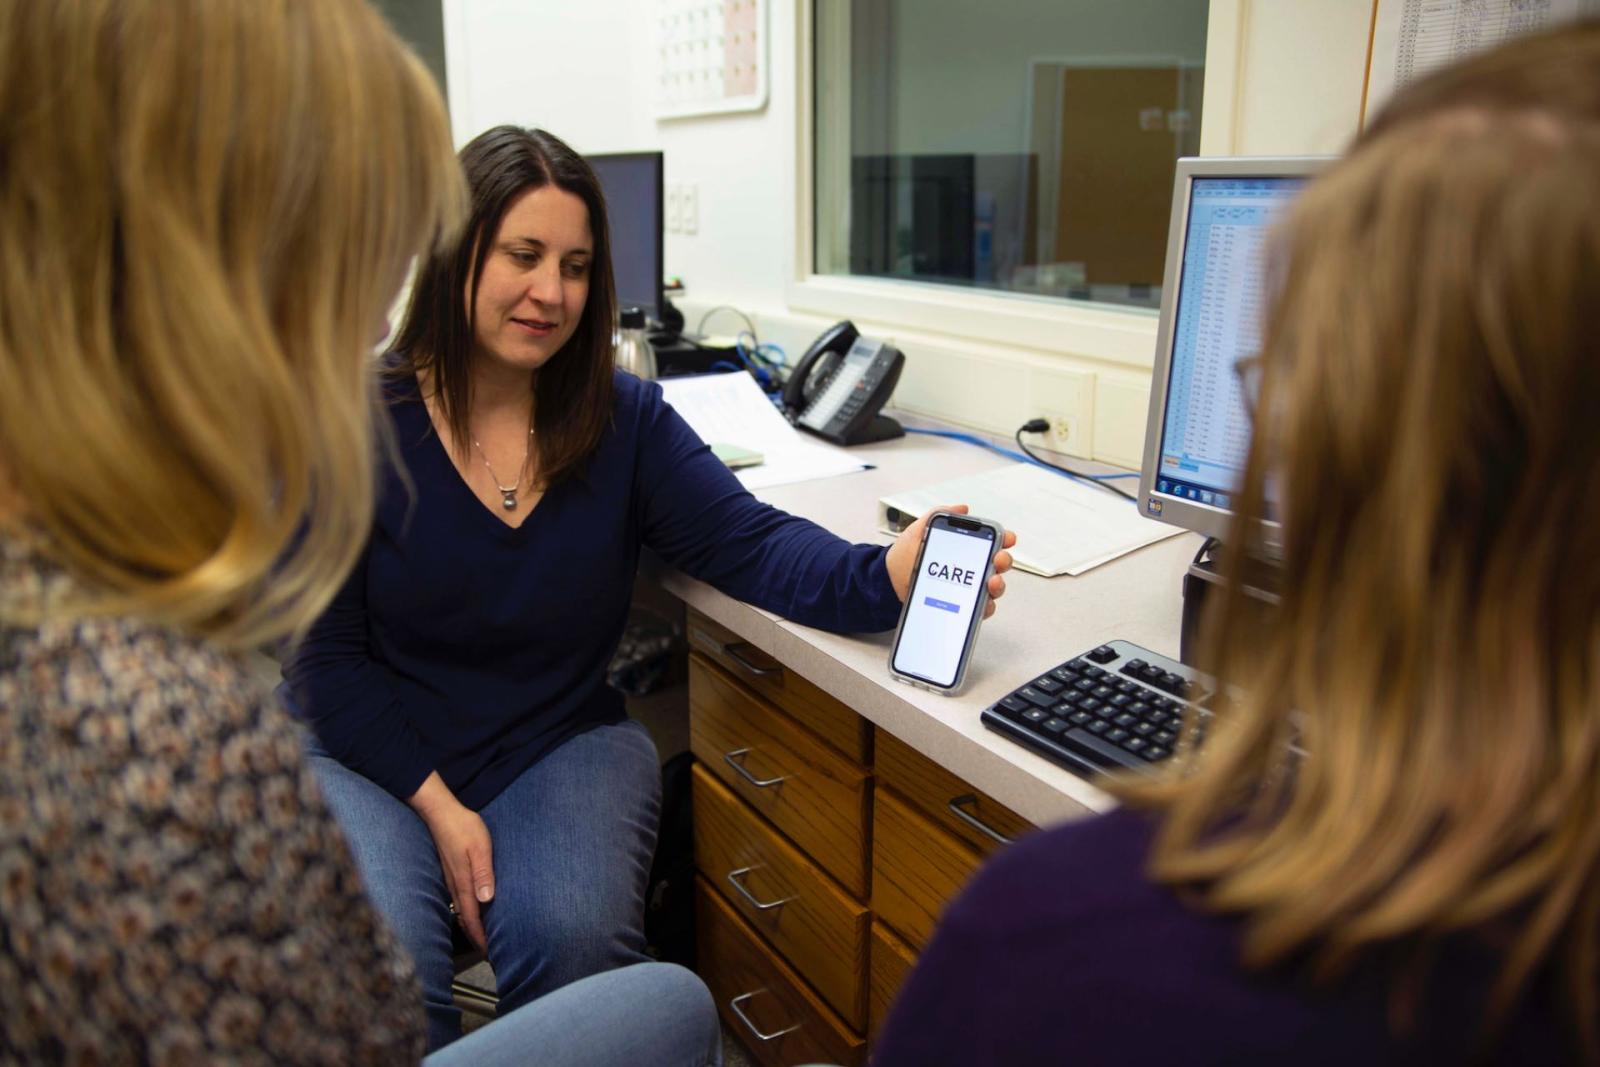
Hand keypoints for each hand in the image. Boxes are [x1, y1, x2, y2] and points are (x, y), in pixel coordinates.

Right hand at [408, 772, 494, 949]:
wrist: (440, 812)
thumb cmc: (463, 826)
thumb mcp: (481, 847)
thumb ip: (484, 872)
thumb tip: (486, 899)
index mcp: (464, 882)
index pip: (472, 917)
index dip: (480, 936)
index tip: (489, 953)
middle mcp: (455, 885)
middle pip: (464, 918)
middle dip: (475, 936)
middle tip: (487, 952)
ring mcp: (450, 879)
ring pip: (460, 910)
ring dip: (470, 925)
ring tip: (480, 937)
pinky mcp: (450, 871)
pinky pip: (458, 899)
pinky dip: (465, 911)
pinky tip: (471, 911)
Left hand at [886, 504, 1017, 618]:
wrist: (888, 581)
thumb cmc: (904, 555)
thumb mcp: (919, 530)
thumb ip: (938, 515)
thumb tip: (961, 509)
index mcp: (964, 547)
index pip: (990, 541)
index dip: (1003, 538)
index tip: (1007, 538)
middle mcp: (971, 568)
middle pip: (998, 565)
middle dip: (1003, 561)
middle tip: (997, 560)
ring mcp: (967, 588)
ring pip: (993, 588)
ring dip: (998, 585)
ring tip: (991, 582)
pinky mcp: (961, 606)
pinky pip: (979, 609)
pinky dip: (985, 607)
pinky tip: (980, 604)